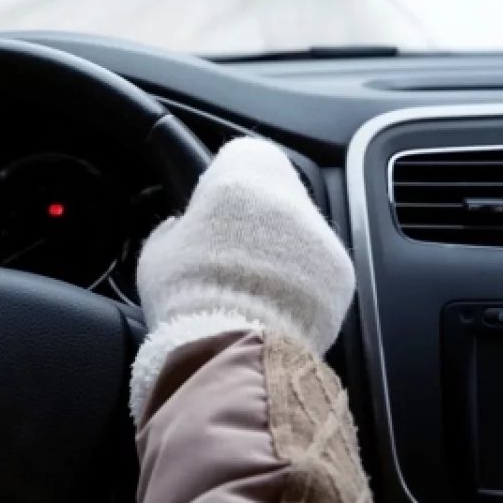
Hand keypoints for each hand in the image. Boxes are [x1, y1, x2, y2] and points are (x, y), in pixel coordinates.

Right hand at [130, 137, 354, 417]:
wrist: (233, 347)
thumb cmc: (187, 292)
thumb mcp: (160, 250)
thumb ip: (176, 227)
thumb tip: (182, 228)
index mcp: (242, 174)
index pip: (241, 155)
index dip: (223, 181)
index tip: (210, 210)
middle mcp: (290, 195)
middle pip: (276, 191)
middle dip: (258, 216)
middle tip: (230, 251)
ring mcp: (322, 234)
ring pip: (301, 230)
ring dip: (283, 248)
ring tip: (252, 285)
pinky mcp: (342, 274)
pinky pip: (320, 267)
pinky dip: (303, 281)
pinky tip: (275, 305)